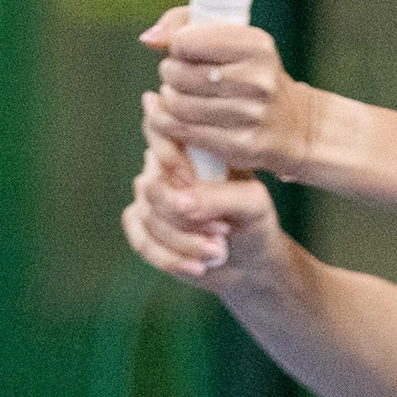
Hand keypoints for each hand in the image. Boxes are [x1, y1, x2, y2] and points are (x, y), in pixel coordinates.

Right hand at [122, 133, 283, 284]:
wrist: (249, 260)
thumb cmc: (254, 221)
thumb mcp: (251, 203)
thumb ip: (217, 196)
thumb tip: (180, 202)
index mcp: (190, 146)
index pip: (159, 130)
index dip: (169, 157)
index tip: (195, 184)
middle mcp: (163, 167)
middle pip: (152, 186)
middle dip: (186, 217)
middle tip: (222, 229)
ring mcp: (149, 197)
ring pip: (148, 216)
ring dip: (183, 241)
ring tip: (215, 251)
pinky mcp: (143, 227)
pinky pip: (142, 241)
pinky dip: (170, 258)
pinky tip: (196, 266)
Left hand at [139, 9, 317, 176]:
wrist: (293, 125)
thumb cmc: (252, 75)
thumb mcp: (233, 41)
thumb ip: (185, 26)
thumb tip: (149, 39)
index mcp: (257, 46)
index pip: (187, 41)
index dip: (178, 46)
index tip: (186, 52)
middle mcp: (258, 79)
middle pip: (178, 74)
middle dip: (170, 74)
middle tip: (180, 77)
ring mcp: (251, 115)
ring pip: (177, 104)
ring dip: (169, 99)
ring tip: (180, 96)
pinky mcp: (240, 145)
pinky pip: (182, 131)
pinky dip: (168, 123)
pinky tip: (175, 117)